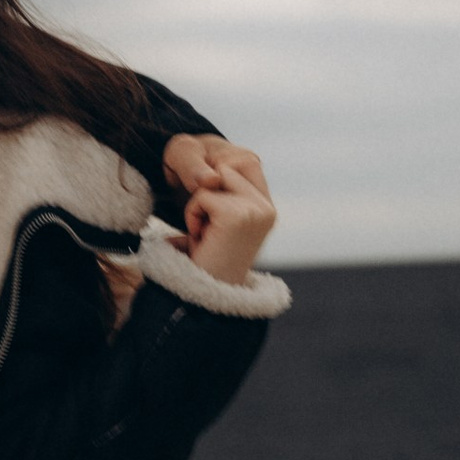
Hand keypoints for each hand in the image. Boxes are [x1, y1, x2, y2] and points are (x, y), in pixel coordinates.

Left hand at [163, 137, 276, 286]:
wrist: (202, 297)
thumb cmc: (205, 259)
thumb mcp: (217, 219)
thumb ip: (221, 190)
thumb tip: (211, 174)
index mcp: (266, 206)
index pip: (244, 162)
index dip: (217, 178)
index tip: (212, 215)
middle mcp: (267, 207)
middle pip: (227, 165)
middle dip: (207, 191)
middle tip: (208, 229)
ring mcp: (256, 210)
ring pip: (213, 179)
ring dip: (198, 205)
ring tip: (206, 235)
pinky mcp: (238, 215)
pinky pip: (202, 195)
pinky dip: (192, 215)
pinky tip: (201, 239)